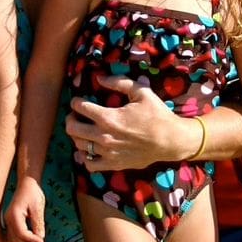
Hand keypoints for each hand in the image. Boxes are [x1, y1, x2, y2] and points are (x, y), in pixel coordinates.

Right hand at [4, 178, 44, 241]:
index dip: (32, 240)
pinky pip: (12, 237)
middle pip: (15, 239)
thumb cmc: (33, 193)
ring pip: (12, 241)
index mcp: (14, 215)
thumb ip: (38, 223)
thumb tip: (40, 238)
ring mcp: (8, 222)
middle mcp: (8, 220)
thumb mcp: (38, 207)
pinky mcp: (10, 223)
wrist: (26, 184)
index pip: (22, 233)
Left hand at [65, 75, 181, 170]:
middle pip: (72, 128)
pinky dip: (84, 157)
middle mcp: (103, 136)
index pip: (80, 107)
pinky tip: (88, 150)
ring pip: (78, 145)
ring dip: (77, 136)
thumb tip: (100, 78)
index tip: (78, 100)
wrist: (170, 140)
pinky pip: (89, 164)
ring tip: (83, 130)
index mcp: (108, 117)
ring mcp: (107, 152)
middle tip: (76, 115)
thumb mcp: (141, 92)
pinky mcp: (113, 164)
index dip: (75, 102)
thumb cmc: (156, 114)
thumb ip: (119, 82)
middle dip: (70, 118)